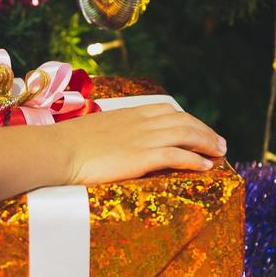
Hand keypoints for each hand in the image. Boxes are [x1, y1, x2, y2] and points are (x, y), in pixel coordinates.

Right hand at [62, 104, 227, 185]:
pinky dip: (196, 159)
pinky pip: (178, 155)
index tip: (196, 128)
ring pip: (186, 135)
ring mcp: (142, 138)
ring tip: (220, 153)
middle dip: (204, 131)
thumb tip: (110, 145)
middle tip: (219, 143)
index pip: (166, 110)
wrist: (55, 152)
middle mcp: (140, 122)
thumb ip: (108, 134)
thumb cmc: (64, 146)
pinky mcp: (142, 157)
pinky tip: (206, 166)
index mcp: (127, 114)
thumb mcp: (92, 132)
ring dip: (207, 143)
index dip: (186, 119)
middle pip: (182, 121)